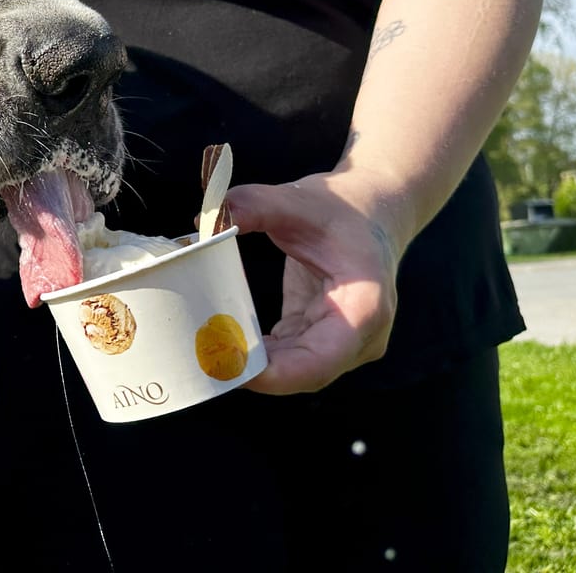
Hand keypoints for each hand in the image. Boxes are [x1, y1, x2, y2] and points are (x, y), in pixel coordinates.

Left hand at [225, 170, 403, 393]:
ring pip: (295, 370)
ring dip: (253, 366)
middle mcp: (361, 334)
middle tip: (204, 360)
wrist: (371, 212)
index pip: (322, 359)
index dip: (277, 374)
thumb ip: (254, 205)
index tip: (233, 368)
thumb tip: (206, 220)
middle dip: (255, 373)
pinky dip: (258, 354)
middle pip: (305, 372)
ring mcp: (344, 342)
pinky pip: (289, 357)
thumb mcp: (299, 201)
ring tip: (206, 353)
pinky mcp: (321, 337)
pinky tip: (224, 343)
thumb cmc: (342, 209)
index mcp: (364, 305)